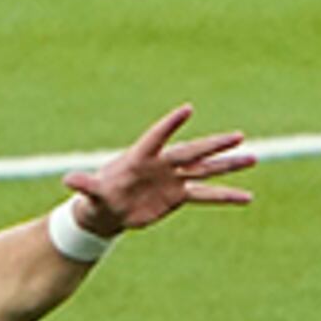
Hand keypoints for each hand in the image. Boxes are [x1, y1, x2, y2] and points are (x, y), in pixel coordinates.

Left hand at [61, 103, 257, 238]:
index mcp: (141, 156)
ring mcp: (174, 178)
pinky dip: (226, 196)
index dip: (171, 124)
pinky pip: (206, 195)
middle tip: (238, 136)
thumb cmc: (99, 197)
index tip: (187, 110)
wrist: (109, 210)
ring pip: (206, 169)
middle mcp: (163, 163)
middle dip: (213, 145)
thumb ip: (85, 184)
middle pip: (192, 151)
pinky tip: (247, 197)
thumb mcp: (91, 193)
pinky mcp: (179, 195)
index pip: (158, 136)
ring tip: (253, 158)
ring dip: (228, 165)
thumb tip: (67, 179)